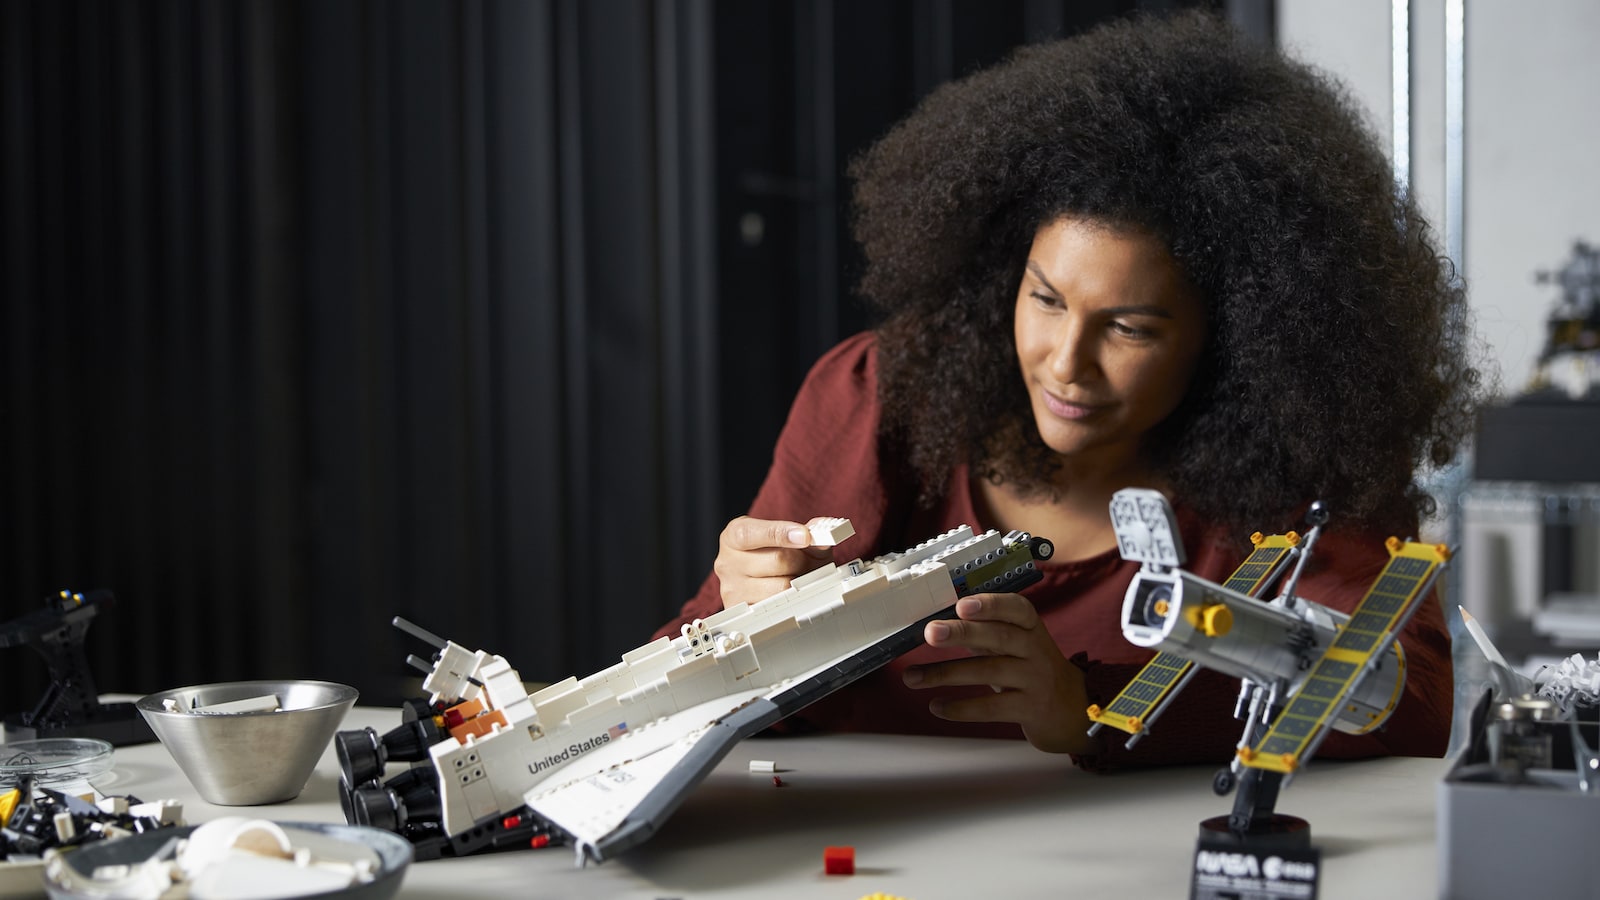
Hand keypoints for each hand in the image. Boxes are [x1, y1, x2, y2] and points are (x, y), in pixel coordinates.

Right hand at [714, 516, 836, 608]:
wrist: (762, 577)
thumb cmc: (773, 554)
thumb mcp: (789, 537)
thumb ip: (809, 531)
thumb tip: (825, 534)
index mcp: (733, 536)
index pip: (752, 533)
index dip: (780, 534)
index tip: (805, 536)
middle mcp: (727, 563)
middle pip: (776, 561)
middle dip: (800, 560)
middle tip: (804, 561)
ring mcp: (732, 590)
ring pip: (780, 588)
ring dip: (797, 583)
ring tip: (795, 577)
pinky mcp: (743, 614)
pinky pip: (777, 610)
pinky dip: (790, 602)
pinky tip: (788, 594)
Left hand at [902, 593, 1094, 753]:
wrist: (1073, 709)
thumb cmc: (1029, 668)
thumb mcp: (1016, 643)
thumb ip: (983, 631)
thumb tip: (934, 623)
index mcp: (1030, 626)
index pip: (1015, 608)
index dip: (990, 605)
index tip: (961, 604)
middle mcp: (1036, 650)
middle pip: (999, 637)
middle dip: (962, 633)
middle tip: (930, 632)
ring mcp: (1035, 680)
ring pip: (989, 672)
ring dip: (945, 673)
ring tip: (912, 677)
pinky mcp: (1030, 709)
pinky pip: (992, 708)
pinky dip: (961, 707)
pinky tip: (937, 706)